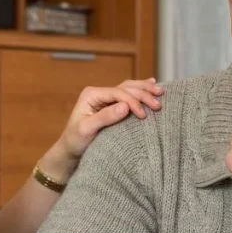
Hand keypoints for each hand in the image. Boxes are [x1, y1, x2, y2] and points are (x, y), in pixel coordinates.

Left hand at [44, 79, 163, 179]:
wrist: (71, 149)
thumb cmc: (76, 141)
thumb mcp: (87, 130)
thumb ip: (105, 117)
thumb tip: (125, 106)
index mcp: (92, 94)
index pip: (118, 93)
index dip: (133, 102)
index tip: (143, 116)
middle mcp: (99, 92)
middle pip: (126, 88)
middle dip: (143, 94)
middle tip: (158, 104)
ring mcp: (106, 97)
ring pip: (129, 88)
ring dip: (145, 89)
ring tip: (160, 91)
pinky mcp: (111, 104)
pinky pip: (128, 93)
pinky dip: (140, 89)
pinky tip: (151, 83)